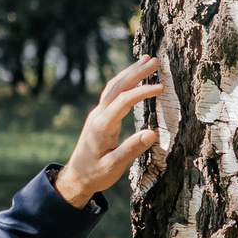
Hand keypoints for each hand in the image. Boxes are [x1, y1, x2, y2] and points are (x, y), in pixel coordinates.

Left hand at [53, 55, 167, 207]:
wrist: (76, 177)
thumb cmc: (96, 174)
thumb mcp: (114, 166)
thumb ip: (132, 149)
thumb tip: (153, 133)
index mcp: (102, 126)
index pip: (124, 101)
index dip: (142, 92)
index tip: (161, 88)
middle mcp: (98, 115)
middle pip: (117, 87)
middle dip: (136, 72)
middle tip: (154, 60)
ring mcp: (98, 114)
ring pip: (114, 86)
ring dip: (130, 72)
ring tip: (146, 60)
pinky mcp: (100, 116)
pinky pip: (112, 92)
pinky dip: (124, 81)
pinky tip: (133, 76)